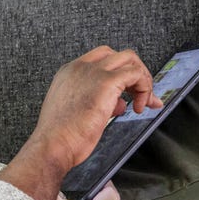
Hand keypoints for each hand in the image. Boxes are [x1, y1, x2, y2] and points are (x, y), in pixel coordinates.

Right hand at [0, 46, 161, 199]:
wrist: (53, 144)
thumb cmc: (60, 136)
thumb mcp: (76, 112)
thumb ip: (96, 101)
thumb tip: (118, 103)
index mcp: (69, 73)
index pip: (101, 59)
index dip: (118, 73)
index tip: (126, 92)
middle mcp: (80, 68)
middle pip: (118, 55)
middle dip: (134, 73)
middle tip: (139, 96)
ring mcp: (94, 72)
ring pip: (130, 59)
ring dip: (142, 79)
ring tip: (143, 102)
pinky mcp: (107, 82)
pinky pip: (136, 73)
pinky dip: (145, 88)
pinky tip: (139, 107)